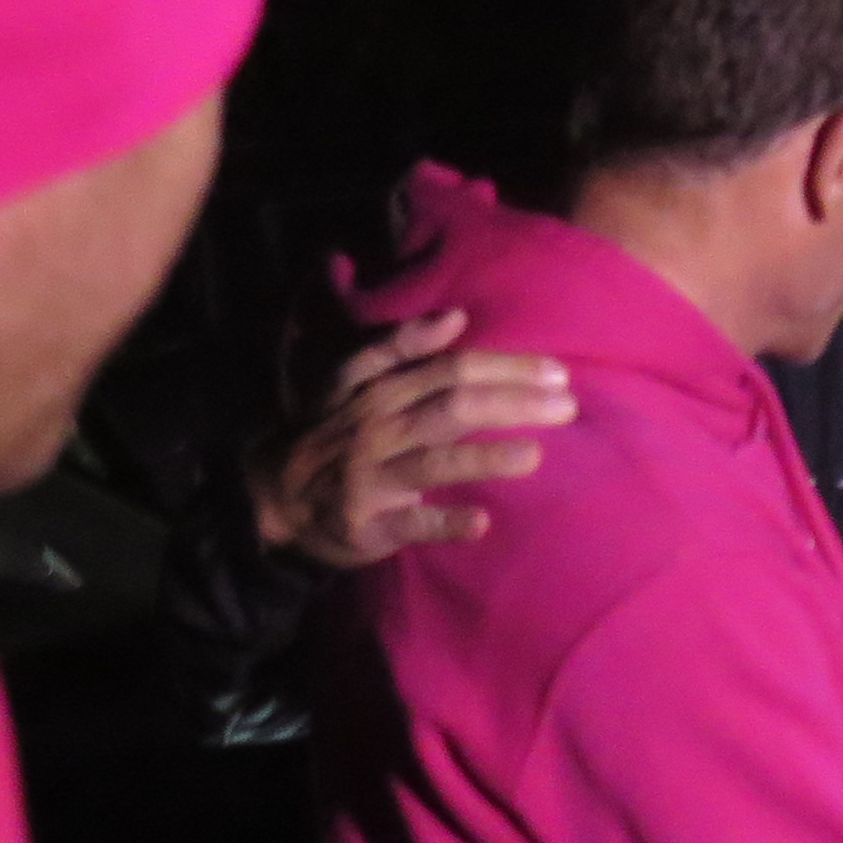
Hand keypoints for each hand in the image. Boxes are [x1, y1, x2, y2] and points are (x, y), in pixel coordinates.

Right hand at [254, 310, 574, 565]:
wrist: (276, 496)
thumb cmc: (333, 434)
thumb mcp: (351, 382)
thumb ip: (401, 348)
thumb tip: (455, 317)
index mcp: (378, 390)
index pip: (449, 370)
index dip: (504, 367)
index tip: (557, 371)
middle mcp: (375, 428)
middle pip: (451, 407)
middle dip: (512, 404)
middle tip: (567, 407)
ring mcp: (371, 478)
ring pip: (433, 461)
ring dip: (484, 458)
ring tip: (534, 456)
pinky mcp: (368, 525)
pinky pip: (409, 523)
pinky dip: (443, 521)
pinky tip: (480, 521)